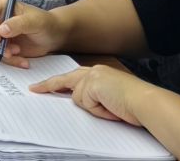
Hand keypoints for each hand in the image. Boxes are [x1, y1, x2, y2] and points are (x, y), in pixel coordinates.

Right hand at [0, 0, 63, 67]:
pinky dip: (8, 60)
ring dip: (0, 53)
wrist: (53, 36)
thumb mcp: (35, 21)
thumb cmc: (45, 23)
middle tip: (9, 52)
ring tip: (18, 54)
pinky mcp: (1, 46)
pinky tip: (22, 61)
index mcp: (1, 6)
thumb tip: (1, 31)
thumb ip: (19, 23)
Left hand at [30, 65, 154, 125]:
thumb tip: (77, 101)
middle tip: (34, 89)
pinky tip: (111, 107)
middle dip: (49, 86)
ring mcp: (92, 76)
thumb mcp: (108, 99)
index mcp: (99, 73)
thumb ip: (93, 97)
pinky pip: (85, 103)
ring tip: (112, 108)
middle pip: (66, 80)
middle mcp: (94, 71)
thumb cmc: (133, 105)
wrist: (146, 103)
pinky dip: (98, 110)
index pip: (74, 77)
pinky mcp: (92, 84)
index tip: (43, 86)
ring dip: (94, 108)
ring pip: (78, 98)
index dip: (58, 83)